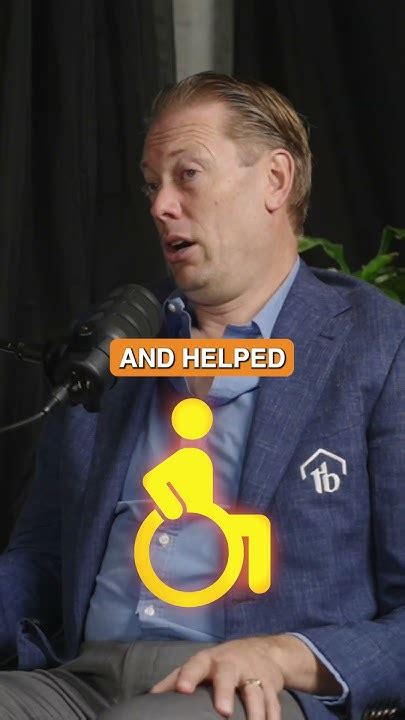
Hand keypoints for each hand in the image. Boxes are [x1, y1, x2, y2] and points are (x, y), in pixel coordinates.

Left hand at [148, 637, 285, 719]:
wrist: (264, 650)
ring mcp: (254, 675)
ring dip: (256, 712)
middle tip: (223, 711)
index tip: (183, 690)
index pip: (196, 666)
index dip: (189, 676)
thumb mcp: (199, 664)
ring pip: (256, 693)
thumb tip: (150, 698)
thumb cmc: (222, 663)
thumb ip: (175, 679)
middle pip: (228, 676)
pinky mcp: (271, 686)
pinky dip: (273, 718)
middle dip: (226, 692)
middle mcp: (232, 665)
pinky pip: (274, 705)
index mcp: (209, 661)